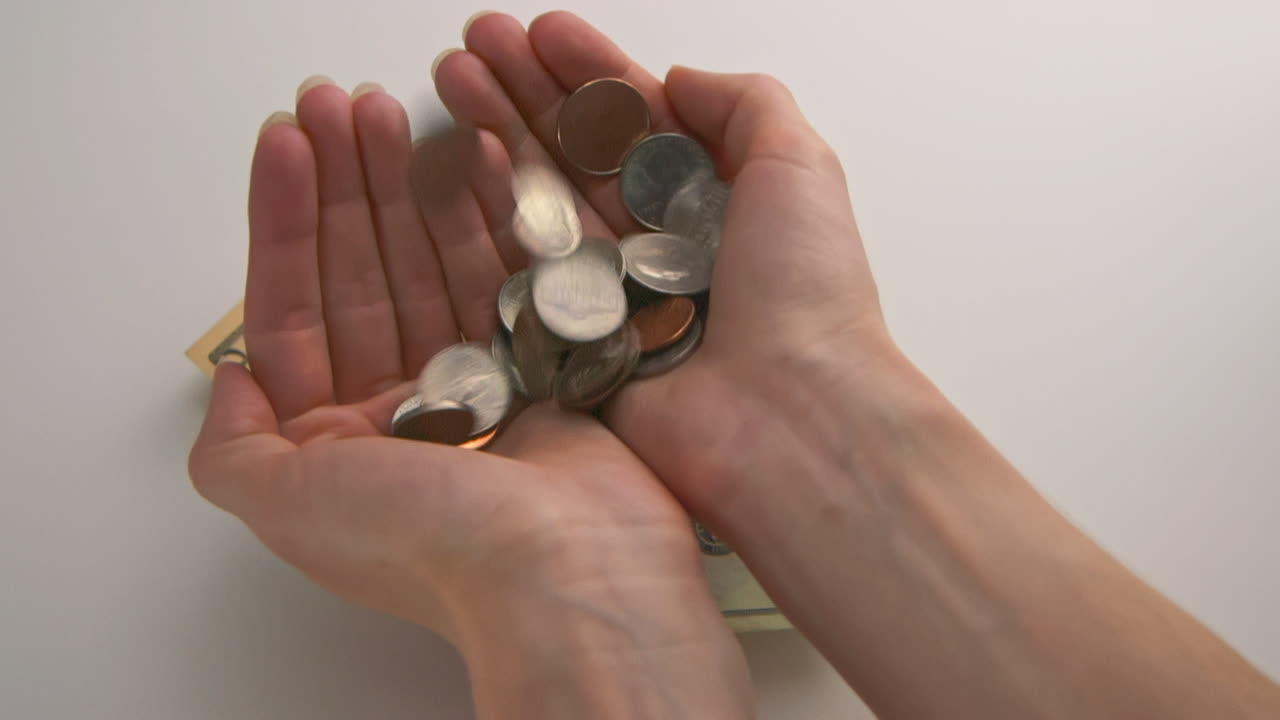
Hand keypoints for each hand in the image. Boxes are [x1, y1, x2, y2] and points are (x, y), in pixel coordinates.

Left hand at [188, 77, 750, 714]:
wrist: (568, 572)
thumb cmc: (426, 544)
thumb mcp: (285, 506)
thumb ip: (230, 448)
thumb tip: (230, 379)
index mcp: (334, 442)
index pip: (293, 309)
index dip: (284, 221)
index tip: (287, 142)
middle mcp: (401, 410)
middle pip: (362, 273)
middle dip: (347, 186)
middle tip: (342, 105)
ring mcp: (477, 382)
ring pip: (431, 264)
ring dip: (409, 187)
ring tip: (396, 111)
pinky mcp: (543, 364)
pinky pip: (506, 274)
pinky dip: (488, 215)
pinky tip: (471, 157)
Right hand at [434, 11, 891, 526]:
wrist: (789, 418)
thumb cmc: (806, 294)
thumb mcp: (799, 166)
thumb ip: (745, 104)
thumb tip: (676, 79)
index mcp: (714, 202)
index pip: (638, 122)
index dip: (587, 73)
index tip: (539, 31)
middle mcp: (661, 247)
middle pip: (580, 155)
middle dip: (525, 93)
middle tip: (475, 42)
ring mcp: (616, 297)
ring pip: (543, 204)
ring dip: (495, 138)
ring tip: (450, 79)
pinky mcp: (578, 346)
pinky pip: (523, 274)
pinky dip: (488, 219)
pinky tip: (455, 165)